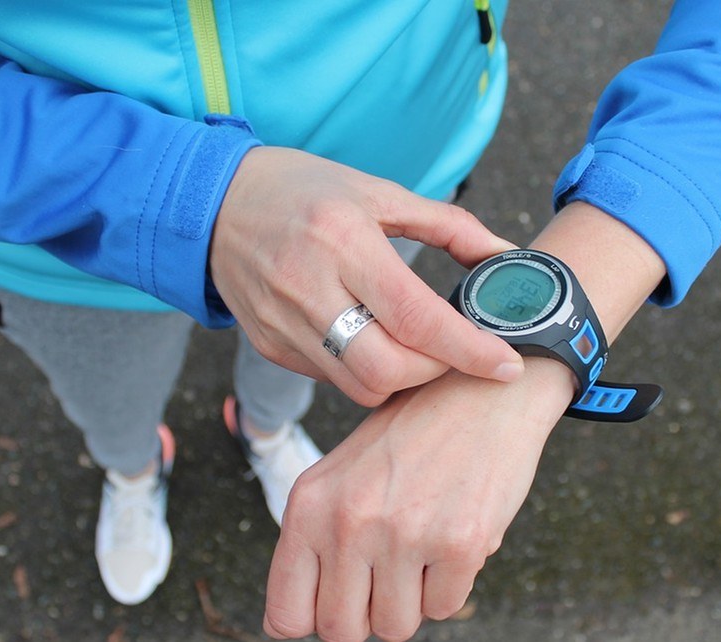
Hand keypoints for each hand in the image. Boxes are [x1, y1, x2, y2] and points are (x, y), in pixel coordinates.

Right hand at [211, 146, 523, 405]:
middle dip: (434, 371)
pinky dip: (365, 370)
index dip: (469, 350)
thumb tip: (507, 256)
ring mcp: (283, 323)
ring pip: (360, 386)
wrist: (213, 203)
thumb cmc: (304, 190)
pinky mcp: (269, 345)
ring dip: (401, 378)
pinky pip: (332, 378)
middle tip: (453, 350)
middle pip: (389, 369)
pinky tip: (373, 342)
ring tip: (416, 350)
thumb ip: (450, 227)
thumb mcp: (379, 192)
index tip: (507, 364)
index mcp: (344, 242)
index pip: (416, 318)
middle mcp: (309, 287)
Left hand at [261, 360, 576, 641]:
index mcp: (308, 505)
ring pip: (394, 626)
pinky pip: (444, 607)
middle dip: (365, 614)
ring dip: (411, 600)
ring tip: (421, 547)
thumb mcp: (342, 473)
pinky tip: (452, 535)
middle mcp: (347, 522)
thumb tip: (300, 618)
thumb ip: (318, 538)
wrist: (482, 389)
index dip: (313, 618)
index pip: (285, 614)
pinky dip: (450, 584)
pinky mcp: (459, 543)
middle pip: (340, 631)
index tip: (338, 600)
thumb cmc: (412, 434)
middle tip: (387, 575)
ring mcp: (403, 535)